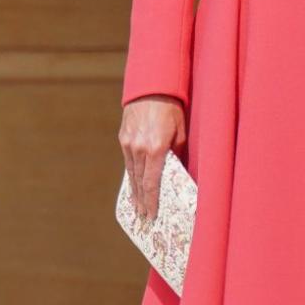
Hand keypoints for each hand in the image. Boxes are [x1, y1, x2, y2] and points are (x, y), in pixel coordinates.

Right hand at [119, 95, 186, 220]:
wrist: (151, 87)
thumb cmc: (172, 109)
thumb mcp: (181, 132)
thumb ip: (178, 154)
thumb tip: (178, 173)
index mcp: (155, 148)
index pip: (152, 182)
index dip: (152, 201)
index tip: (152, 214)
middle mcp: (139, 148)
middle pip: (139, 182)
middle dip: (142, 201)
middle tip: (144, 217)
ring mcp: (128, 143)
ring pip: (131, 173)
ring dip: (134, 191)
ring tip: (137, 207)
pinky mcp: (123, 137)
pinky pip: (127, 162)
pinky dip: (130, 175)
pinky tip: (133, 184)